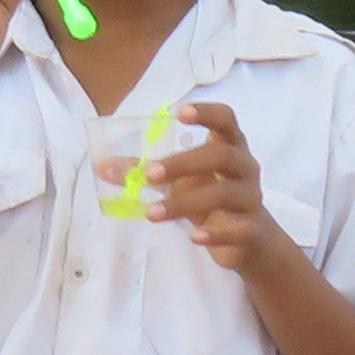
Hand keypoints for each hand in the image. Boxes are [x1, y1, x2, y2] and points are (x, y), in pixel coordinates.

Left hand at [107, 102, 286, 273]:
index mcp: (229, 147)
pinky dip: (215, 233)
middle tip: (149, 174)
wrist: (250, 241)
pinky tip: (192, 236)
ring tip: (152, 213)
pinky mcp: (253, 230)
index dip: (206, 113)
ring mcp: (251, 199)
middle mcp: (245, 168)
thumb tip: (102, 167)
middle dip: (183, 162)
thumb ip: (145, 171)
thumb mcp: (180, 182)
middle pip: (222, 155)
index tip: (179, 113)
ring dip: (185, 202)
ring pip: (224, 194)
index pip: (226, 119)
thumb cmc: (212, 200)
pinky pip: (238, 229)